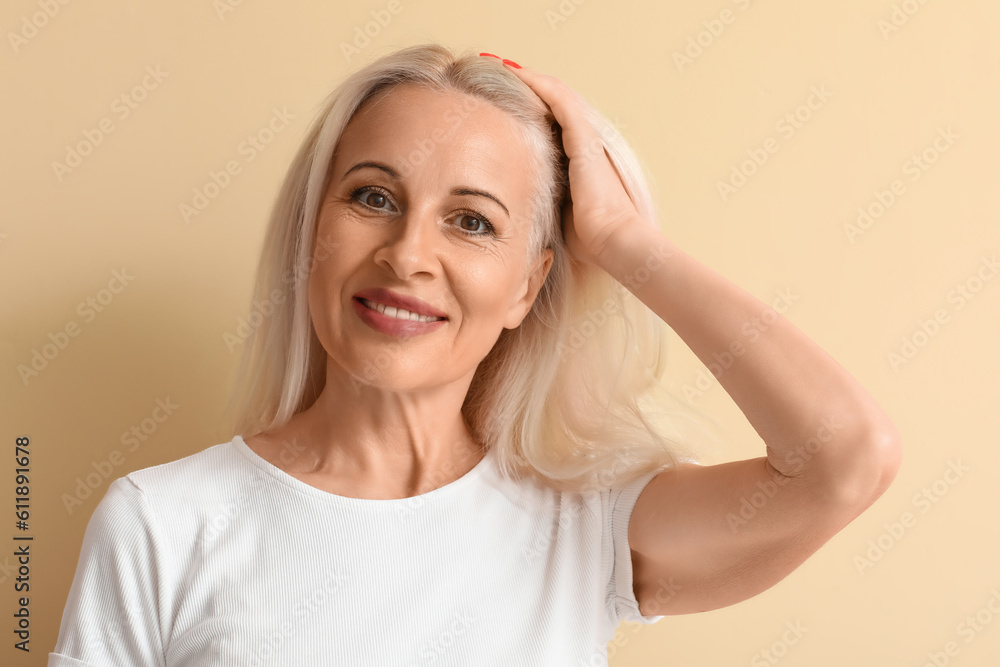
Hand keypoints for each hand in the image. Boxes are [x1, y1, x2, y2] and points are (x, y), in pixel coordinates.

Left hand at [501, 60, 646, 268]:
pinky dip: (539, 84)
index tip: (503, 102)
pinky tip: (518, 72)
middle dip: (527, 89)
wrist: (614, 241)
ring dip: (529, 79)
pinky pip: (560, 100)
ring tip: (501, 66)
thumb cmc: (591, 238)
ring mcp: (587, 138)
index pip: (552, 126)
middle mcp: (585, 143)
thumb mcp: (560, 213)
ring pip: (556, 96)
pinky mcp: (584, 137)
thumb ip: (545, 199)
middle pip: (554, 105)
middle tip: (497, 75)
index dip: (530, 110)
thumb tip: (519, 204)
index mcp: (580, 161)